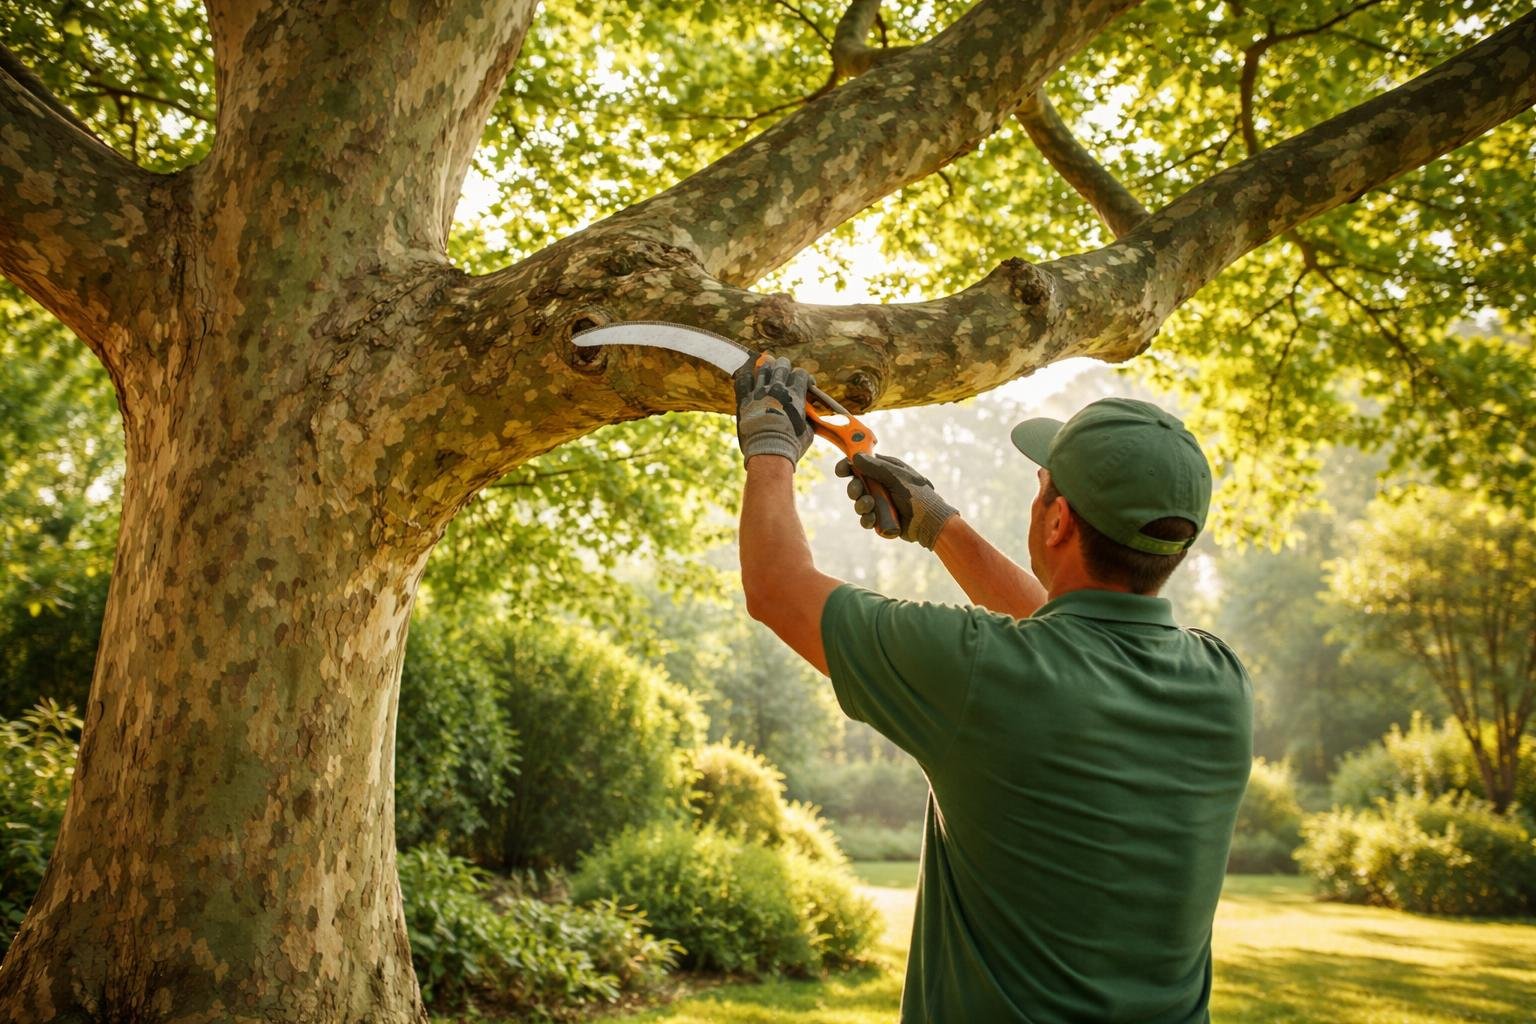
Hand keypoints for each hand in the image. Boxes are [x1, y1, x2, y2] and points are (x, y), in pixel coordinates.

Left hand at [734, 356, 815, 466]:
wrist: (769, 452)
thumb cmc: (791, 445)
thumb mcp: (808, 432)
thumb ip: (808, 419)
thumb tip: (809, 417)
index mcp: (795, 395)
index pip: (800, 374)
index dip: (804, 376)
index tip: (805, 384)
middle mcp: (777, 389)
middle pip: (782, 365)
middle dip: (785, 366)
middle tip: (785, 372)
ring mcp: (759, 393)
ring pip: (763, 369)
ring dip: (766, 368)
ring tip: (767, 370)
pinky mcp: (745, 400)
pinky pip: (742, 381)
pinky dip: (746, 377)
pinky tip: (748, 379)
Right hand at [836, 453, 957, 548]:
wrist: (930, 522)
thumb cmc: (918, 495)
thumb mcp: (897, 477)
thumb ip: (876, 467)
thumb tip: (856, 457)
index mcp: (886, 470)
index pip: (862, 464)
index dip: (849, 466)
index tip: (840, 471)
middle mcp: (881, 485)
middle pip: (856, 484)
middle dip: (854, 489)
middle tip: (859, 491)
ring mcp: (880, 502)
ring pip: (859, 502)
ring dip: (860, 505)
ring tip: (870, 507)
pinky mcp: (881, 518)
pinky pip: (866, 518)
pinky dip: (866, 519)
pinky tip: (873, 520)